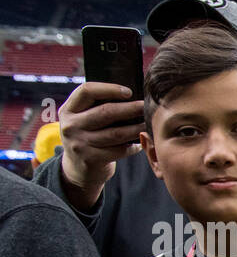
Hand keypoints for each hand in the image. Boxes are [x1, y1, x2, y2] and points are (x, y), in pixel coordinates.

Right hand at [57, 82, 145, 209]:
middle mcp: (70, 125)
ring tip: (148, 124)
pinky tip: (140, 143)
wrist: (78, 168)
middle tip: (146, 107)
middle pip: (105, 112)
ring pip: (115, 133)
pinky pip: (118, 150)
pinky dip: (132, 147)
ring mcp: (79, 143)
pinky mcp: (90, 159)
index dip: (109, 89)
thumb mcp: (82, 120)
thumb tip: (129, 96)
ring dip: (136, 128)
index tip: (128, 92)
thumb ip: (95, 107)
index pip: (86, 91)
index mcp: (68, 110)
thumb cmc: (88, 137)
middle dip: (130, 108)